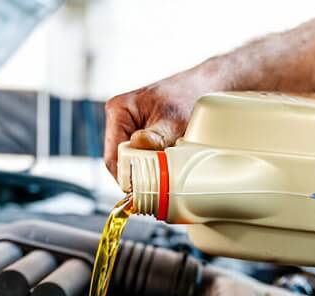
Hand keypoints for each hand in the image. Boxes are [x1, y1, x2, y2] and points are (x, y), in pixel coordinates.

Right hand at [104, 64, 227, 176]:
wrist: (202, 88)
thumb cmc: (187, 97)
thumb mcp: (174, 119)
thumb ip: (157, 136)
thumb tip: (139, 145)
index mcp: (118, 111)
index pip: (112, 158)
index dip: (128, 176)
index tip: (146, 188)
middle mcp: (119, 120)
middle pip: (120, 162)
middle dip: (139, 174)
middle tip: (160, 180)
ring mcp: (129, 129)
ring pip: (132, 162)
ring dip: (148, 169)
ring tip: (166, 167)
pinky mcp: (141, 136)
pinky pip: (142, 158)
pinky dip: (154, 164)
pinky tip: (166, 162)